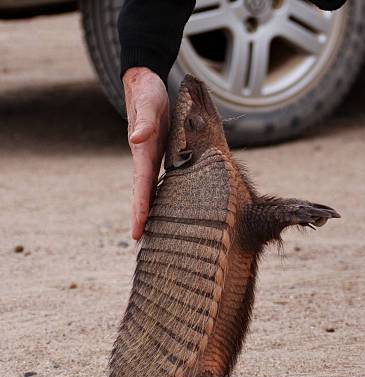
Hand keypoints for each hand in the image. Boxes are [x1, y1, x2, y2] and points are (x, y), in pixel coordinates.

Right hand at [122, 67, 168, 239]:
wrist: (145, 83)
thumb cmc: (147, 93)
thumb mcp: (148, 104)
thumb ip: (144, 121)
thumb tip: (137, 140)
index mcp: (143, 153)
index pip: (142, 186)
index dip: (140, 208)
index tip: (137, 229)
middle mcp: (145, 160)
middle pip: (141, 194)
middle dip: (140, 218)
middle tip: (138, 241)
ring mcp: (151, 160)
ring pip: (148, 191)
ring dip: (147, 212)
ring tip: (147, 234)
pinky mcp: (158, 157)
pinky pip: (158, 183)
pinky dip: (158, 198)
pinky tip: (164, 210)